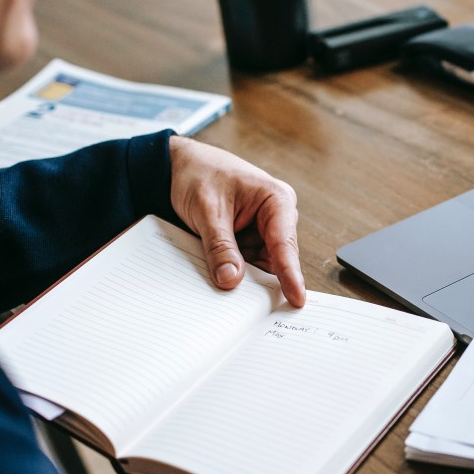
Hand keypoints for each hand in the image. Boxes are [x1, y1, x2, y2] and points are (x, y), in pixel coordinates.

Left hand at [168, 136, 305, 306]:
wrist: (177, 166)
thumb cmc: (199, 174)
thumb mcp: (207, 210)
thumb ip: (220, 246)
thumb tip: (231, 280)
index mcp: (276, 199)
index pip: (284, 243)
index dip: (290, 274)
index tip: (296, 298)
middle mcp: (276, 216)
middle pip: (277, 258)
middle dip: (263, 279)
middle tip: (255, 307)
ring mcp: (263, 229)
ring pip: (261, 264)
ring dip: (245, 276)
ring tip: (228, 285)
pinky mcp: (248, 239)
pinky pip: (246, 262)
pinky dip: (234, 270)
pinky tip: (223, 276)